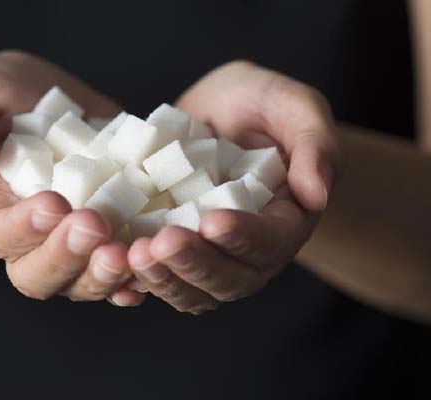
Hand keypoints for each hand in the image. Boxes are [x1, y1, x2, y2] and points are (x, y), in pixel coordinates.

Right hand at [0, 50, 144, 305]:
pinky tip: (150, 266)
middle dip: (67, 255)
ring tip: (128, 253)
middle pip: (38, 274)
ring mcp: (71, 243)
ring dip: (104, 274)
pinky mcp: (109, 236)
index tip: (53, 202)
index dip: (24, 226)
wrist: (43, 103)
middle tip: (95, 225)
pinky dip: (135, 277)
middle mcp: (29, 238)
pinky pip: (120, 272)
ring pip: (81, 281)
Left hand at [128, 60, 340, 313]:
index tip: (212, 220)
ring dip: (163, 279)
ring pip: (192, 290)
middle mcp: (248, 251)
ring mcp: (209, 256)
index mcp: (284, 220)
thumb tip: (316, 195)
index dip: (243, 237)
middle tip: (160, 243)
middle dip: (195, 264)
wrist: (220, 116)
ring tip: (133, 255)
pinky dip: (138, 280)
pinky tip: (113, 264)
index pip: (270, 242)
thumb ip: (314, 143)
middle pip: (229, 279)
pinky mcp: (174, 251)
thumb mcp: (293, 106)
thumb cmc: (262, 105)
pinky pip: (159, 279)